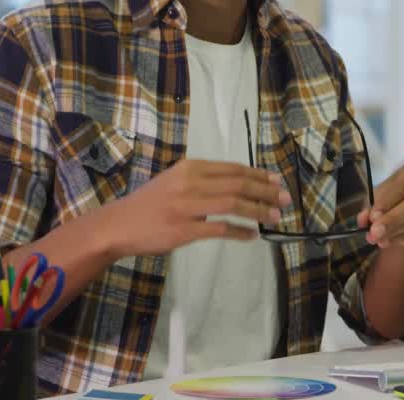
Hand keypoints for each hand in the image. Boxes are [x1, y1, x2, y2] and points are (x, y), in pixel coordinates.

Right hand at [96, 158, 291, 257]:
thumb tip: (238, 186)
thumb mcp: (175, 181)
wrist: (118, 224)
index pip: (234, 169)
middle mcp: (191, 182)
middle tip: (285, 199)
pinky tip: (252, 235)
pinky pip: (220, 229)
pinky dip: (240, 232)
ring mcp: (187, 206)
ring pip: (233, 204)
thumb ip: (203, 180)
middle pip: (238, 184)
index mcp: (191, 168)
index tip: (277, 181)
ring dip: (258, 210)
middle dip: (266, 191)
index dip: (259, 175)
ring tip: (275, 217)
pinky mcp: (184, 229)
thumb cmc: (150, 204)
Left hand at [358, 157, 403, 247]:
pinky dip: (401, 239)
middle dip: (393, 220)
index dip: (388, 201)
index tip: (373, 216)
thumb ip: (371, 205)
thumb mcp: (380, 194)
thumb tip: (363, 220)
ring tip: (376, 238)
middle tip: (374, 233)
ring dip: (395, 232)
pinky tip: (387, 241)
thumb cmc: (395, 193)